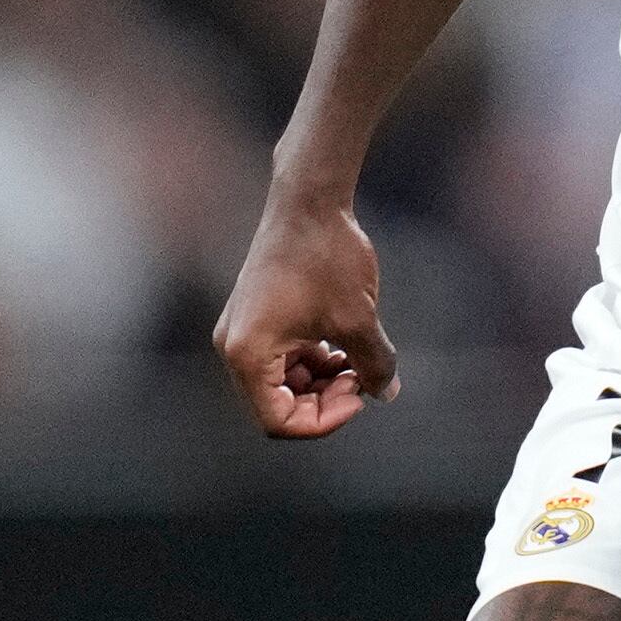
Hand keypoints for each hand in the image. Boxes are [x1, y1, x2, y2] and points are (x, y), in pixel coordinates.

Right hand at [211, 189, 397, 436]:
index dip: (323, 421)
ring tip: (357, 360)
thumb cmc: (327, 257)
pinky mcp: (257, 315)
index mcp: (248, 355)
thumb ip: (373, 365)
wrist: (309, 199)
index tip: (358, 395)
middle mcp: (235, 346)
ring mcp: (242, 329)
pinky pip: (283, 356)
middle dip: (324, 400)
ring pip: (283, 382)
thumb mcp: (358, 320)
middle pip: (278, 404)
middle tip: (362, 378)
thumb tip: (386, 392)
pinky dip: (314, 359)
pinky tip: (345, 345)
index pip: (278, 421)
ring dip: (322, 381)